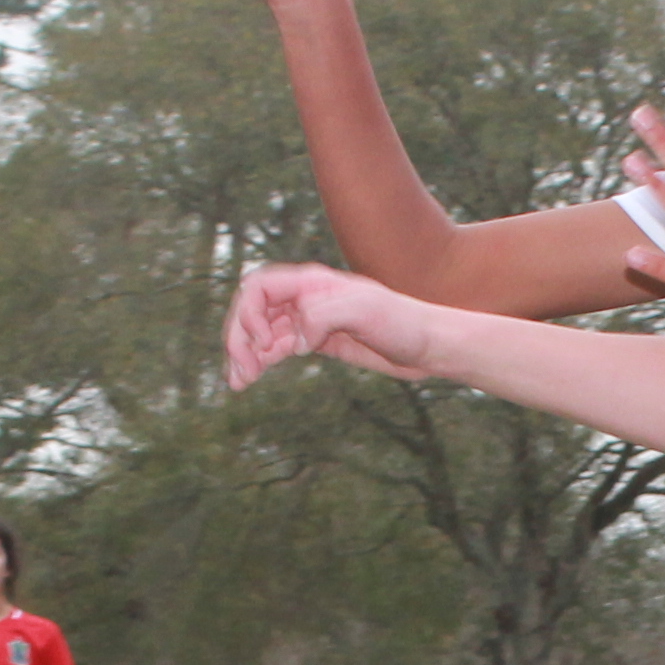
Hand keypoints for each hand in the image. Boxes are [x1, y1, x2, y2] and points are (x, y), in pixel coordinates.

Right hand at [226, 262, 443, 387]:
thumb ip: (323, 315)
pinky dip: (260, 360)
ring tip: (238, 382)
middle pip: (252, 311)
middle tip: (239, 372)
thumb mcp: (364, 311)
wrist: (426, 345)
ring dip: (244, 354)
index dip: (248, 314)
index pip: (258, 287)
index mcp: (311, 282)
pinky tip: (251, 378)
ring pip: (261, 332)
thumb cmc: (401, 321)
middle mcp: (305, 297)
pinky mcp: (317, 341)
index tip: (264, 343)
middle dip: (238, 338)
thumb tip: (296, 340)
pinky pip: (278, 347)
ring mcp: (309, 320)